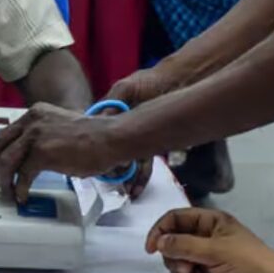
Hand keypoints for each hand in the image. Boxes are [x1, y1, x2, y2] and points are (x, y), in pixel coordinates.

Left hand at [0, 102, 127, 202]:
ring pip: (5, 160)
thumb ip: (43, 137)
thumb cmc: (92, 138)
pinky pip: (22, 175)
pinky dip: (19, 188)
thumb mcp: (60, 128)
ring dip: (3, 180)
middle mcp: (32, 120)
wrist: (109, 138)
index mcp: (36, 113)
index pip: (6, 133)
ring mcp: (36, 135)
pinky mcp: (42, 152)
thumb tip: (29, 159)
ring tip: (7, 193)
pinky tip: (23, 195)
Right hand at [106, 68, 179, 201]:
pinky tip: (137, 187)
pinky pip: (144, 161)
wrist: (180, 82)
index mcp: (113, 112)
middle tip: (108, 182)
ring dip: (125, 176)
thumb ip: (114, 102)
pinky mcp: (152, 143)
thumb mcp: (127, 87)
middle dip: (110, 167)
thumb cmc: (151, 81)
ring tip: (123, 191)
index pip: (99, 133)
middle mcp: (123, 126)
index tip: (92, 162)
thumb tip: (100, 122)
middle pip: (113, 151)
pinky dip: (141, 175)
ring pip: (128, 160)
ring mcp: (137, 136)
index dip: (96, 147)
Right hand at [145, 209, 273, 272]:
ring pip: (179, 264)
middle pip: (174, 244)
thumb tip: (159, 241)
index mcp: (210, 221)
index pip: (175, 218)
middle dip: (177, 260)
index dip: (160, 231)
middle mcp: (206, 237)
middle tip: (190, 269)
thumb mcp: (215, 251)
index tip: (150, 249)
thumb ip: (184, 245)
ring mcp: (207, 258)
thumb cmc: (248, 263)